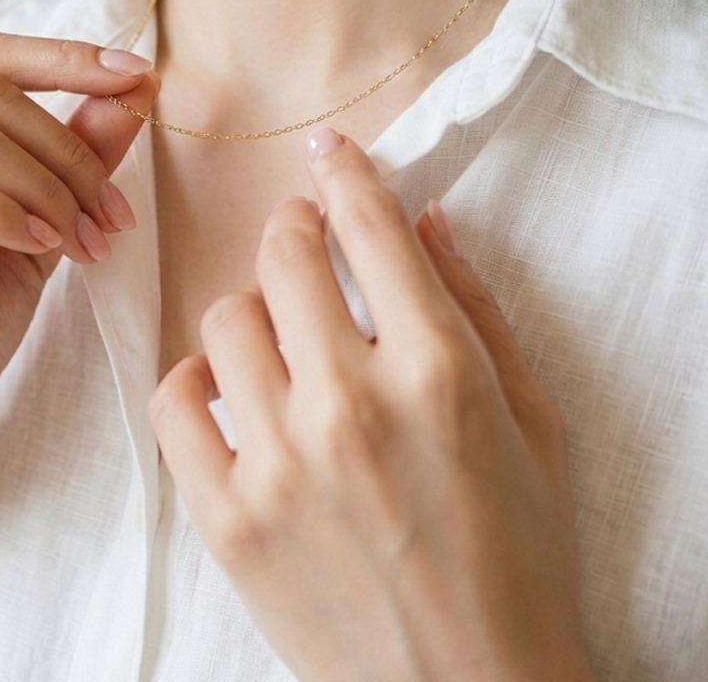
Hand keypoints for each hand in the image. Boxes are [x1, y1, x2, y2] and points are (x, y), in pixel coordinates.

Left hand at [150, 129, 594, 681]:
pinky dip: (194, 383)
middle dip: (293, 231)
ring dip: (250, 311)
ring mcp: (278, 464)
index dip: (344, 176)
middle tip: (301, 241)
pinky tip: (226, 395)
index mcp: (438, 374)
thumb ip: (476, 309)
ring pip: (223, 322)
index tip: (326, 152)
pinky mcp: (227, 519)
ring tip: (275, 337)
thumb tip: (425, 221)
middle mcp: (350, 406)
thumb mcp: (532, 422)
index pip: (370, 229)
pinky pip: (175, 404)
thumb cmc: (518, 555)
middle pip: (283, 259)